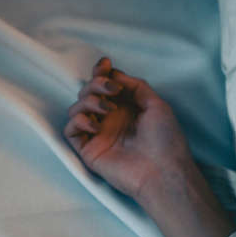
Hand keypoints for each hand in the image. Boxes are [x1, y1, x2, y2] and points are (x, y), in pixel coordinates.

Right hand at [63, 57, 194, 202]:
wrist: (163, 171)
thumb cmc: (166, 141)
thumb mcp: (157, 105)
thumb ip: (136, 86)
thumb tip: (115, 74)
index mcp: (126, 109)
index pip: (105, 86)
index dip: (101, 73)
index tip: (105, 64)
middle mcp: (111, 120)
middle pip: (88, 93)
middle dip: (95, 84)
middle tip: (111, 90)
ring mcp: (99, 135)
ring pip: (76, 109)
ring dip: (88, 101)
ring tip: (108, 110)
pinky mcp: (89, 151)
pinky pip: (70, 130)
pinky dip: (79, 122)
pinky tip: (96, 126)